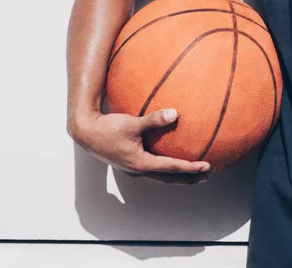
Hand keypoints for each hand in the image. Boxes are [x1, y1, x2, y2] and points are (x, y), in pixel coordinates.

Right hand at [68, 108, 210, 184]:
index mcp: (141, 163)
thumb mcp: (131, 122)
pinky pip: (152, 169)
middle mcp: (138, 170)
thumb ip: (154, 119)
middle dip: (188, 178)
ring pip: (160, 176)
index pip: (171, 168)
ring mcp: (132, 168)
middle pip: (168, 178)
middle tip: (206, 176)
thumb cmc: (107, 127)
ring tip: (191, 173)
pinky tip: (167, 160)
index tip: (206, 167)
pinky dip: (164, 168)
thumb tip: (176, 113)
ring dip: (176, 175)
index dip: (191, 168)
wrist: (85, 132)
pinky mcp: (128, 163)